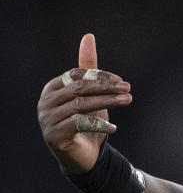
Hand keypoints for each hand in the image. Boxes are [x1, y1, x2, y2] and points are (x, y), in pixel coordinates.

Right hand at [37, 33, 132, 173]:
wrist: (85, 155)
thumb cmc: (87, 120)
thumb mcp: (91, 93)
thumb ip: (90, 68)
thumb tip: (88, 36)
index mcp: (52, 88)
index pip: (77, 75)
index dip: (100, 76)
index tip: (122, 81)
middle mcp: (45, 102)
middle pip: (79, 89)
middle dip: (106, 88)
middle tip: (128, 90)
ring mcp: (47, 119)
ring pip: (81, 105)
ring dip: (107, 102)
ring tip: (127, 101)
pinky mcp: (53, 136)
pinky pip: (79, 125)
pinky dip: (99, 125)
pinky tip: (114, 128)